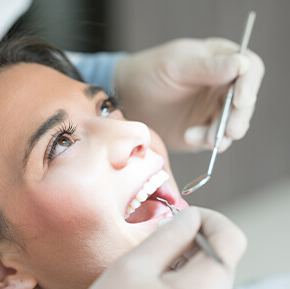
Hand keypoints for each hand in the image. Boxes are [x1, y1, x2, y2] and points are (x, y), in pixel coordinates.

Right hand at [82, 207, 246, 288]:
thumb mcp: (133, 267)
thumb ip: (167, 236)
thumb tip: (189, 216)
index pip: (230, 237)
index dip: (208, 218)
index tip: (183, 216)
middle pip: (220, 254)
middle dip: (192, 237)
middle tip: (161, 237)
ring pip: (210, 270)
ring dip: (186, 256)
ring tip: (155, 263)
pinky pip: (202, 287)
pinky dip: (184, 274)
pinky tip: (159, 281)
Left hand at [115, 38, 264, 151]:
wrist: (126, 100)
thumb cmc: (148, 73)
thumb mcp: (175, 66)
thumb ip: (207, 67)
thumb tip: (242, 64)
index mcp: (219, 60)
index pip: (249, 69)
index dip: (249, 85)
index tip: (240, 101)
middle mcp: (221, 86)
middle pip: (245, 102)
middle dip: (238, 117)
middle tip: (229, 131)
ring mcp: (213, 109)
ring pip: (233, 123)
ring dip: (222, 133)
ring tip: (202, 138)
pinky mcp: (203, 129)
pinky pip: (215, 139)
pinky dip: (207, 141)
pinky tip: (189, 137)